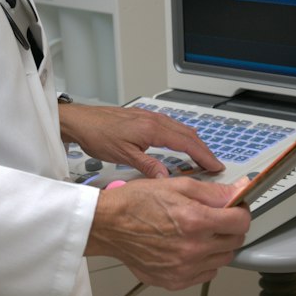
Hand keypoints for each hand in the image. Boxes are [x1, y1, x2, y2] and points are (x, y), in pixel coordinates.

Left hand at [59, 102, 222, 178]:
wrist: (80, 121)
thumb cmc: (97, 135)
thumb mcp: (123, 155)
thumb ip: (148, 166)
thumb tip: (167, 178)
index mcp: (152, 128)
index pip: (187, 142)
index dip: (204, 155)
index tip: (215, 166)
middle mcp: (154, 120)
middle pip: (188, 134)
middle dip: (204, 149)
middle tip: (214, 165)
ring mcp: (149, 117)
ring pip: (180, 129)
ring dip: (193, 142)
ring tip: (202, 157)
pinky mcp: (143, 118)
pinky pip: (170, 126)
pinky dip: (181, 136)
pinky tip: (180, 143)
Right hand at [85, 177, 251, 289]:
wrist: (108, 225)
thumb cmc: (136, 203)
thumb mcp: (177, 185)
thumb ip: (212, 191)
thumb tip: (239, 191)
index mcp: (196, 221)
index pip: (241, 221)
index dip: (241, 211)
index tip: (235, 208)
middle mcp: (193, 248)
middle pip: (235, 241)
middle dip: (230, 227)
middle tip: (216, 218)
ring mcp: (184, 268)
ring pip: (223, 259)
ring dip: (218, 246)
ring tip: (199, 233)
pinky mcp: (175, 281)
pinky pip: (206, 274)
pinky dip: (204, 262)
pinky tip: (189, 248)